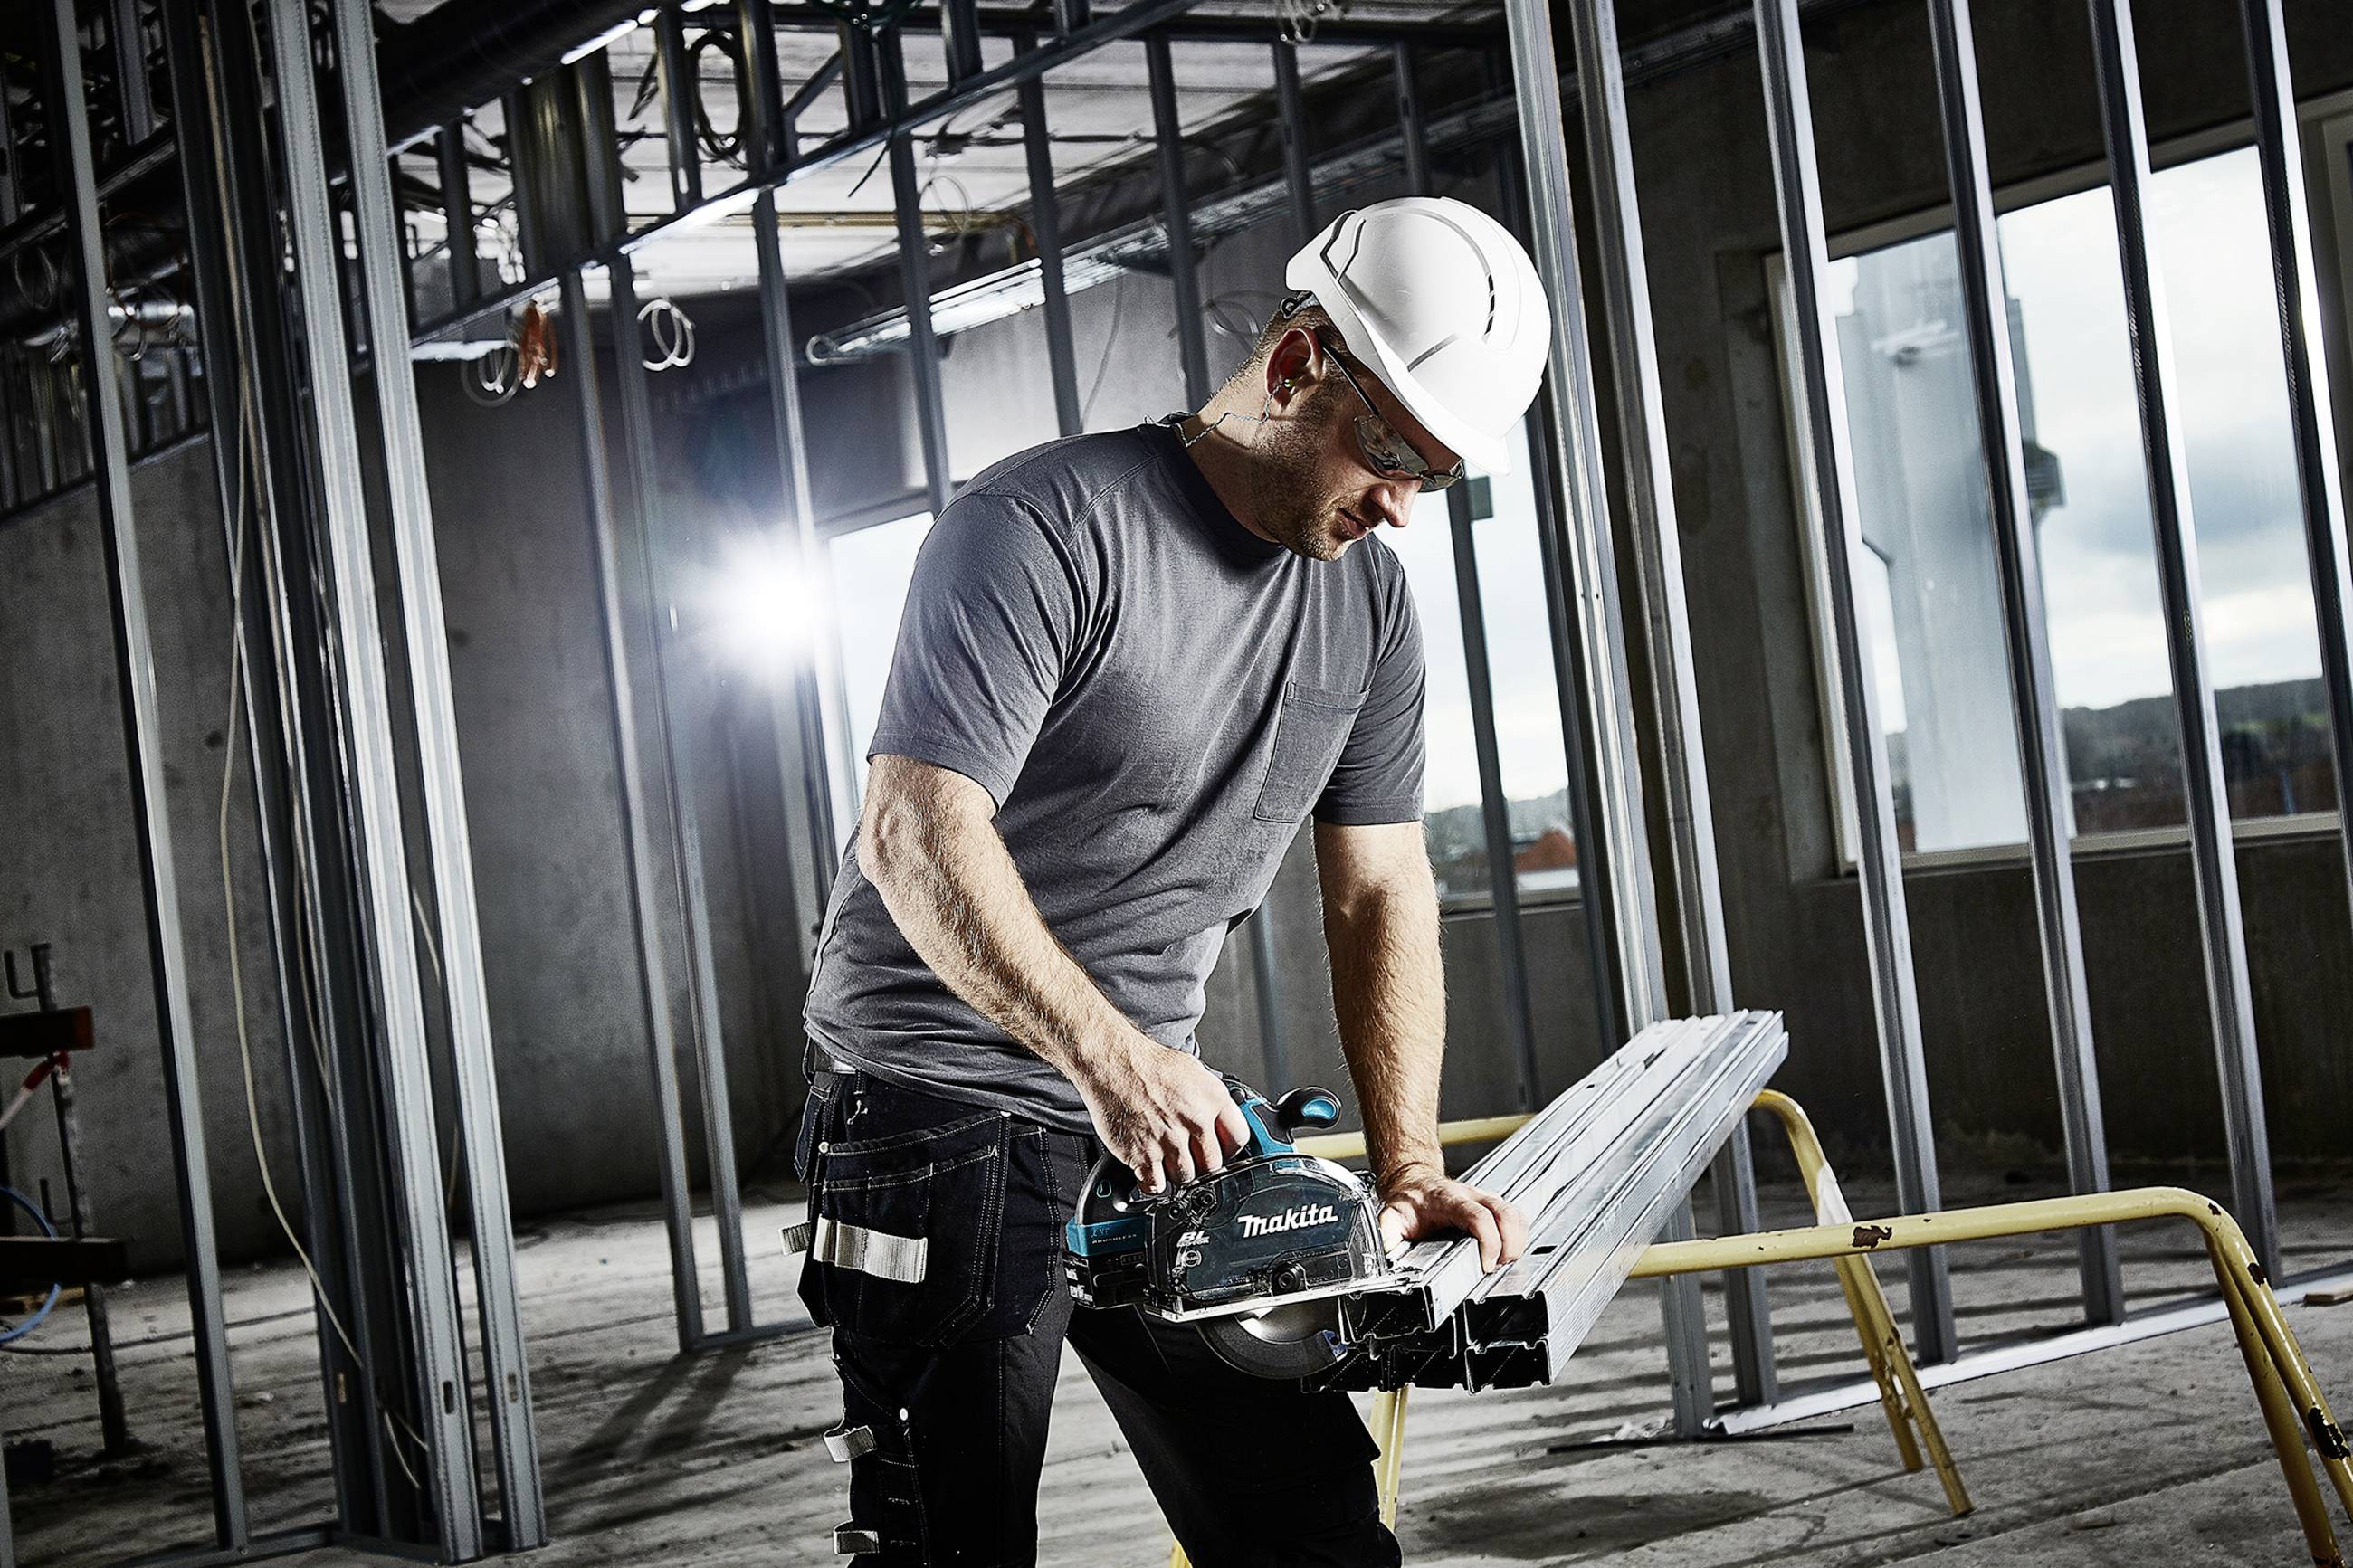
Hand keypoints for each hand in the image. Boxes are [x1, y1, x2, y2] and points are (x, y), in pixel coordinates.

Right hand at [1074, 1037, 1250, 1195]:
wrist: (1111, 1062)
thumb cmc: (1147, 1064)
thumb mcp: (1193, 1071)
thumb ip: (1210, 1100)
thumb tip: (1222, 1120)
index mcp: (1212, 1098)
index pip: (1239, 1139)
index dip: (1230, 1149)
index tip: (1221, 1151)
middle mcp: (1194, 1119)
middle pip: (1213, 1165)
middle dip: (1202, 1164)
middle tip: (1189, 1155)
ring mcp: (1169, 1139)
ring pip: (1186, 1178)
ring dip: (1177, 1172)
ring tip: (1166, 1156)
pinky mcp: (1142, 1154)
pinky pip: (1156, 1186)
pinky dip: (1153, 1182)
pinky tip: (1149, 1167)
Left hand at [1377, 1165, 1527, 1271]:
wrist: (1413, 1182)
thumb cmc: (1408, 1201)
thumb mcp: (1392, 1218)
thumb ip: (1388, 1236)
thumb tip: (1386, 1254)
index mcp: (1449, 1200)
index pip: (1479, 1217)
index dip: (1489, 1242)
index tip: (1485, 1264)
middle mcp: (1472, 1196)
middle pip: (1505, 1214)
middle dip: (1509, 1245)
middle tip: (1499, 1265)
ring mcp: (1485, 1198)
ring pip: (1515, 1214)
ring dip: (1517, 1241)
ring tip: (1505, 1261)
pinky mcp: (1493, 1204)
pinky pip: (1517, 1216)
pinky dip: (1520, 1234)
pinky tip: (1511, 1249)